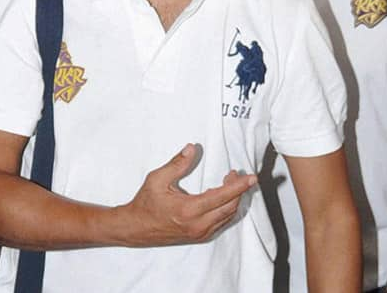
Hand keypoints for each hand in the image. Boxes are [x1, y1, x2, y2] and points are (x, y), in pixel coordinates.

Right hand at [120, 143, 256, 245]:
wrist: (135, 228)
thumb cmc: (145, 203)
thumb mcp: (157, 179)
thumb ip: (177, 163)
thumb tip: (192, 148)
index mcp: (189, 210)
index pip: (222, 196)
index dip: (239, 186)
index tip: (251, 177)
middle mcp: (197, 225)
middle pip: (230, 207)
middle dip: (238, 190)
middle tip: (235, 174)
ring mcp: (199, 233)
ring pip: (227, 216)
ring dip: (234, 200)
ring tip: (230, 182)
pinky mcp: (198, 237)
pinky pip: (221, 223)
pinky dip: (227, 209)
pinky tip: (223, 197)